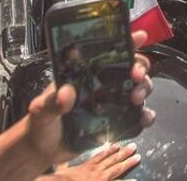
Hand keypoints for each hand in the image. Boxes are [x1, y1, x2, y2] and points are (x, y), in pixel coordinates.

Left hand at [24, 30, 155, 163]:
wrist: (44, 150)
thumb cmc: (41, 122)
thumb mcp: (40, 109)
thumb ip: (51, 102)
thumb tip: (66, 92)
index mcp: (86, 73)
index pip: (108, 52)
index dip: (126, 42)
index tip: (139, 36)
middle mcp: (103, 84)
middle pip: (132, 67)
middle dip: (140, 67)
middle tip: (136, 75)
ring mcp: (112, 102)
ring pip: (139, 88)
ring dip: (144, 89)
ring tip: (135, 98)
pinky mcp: (117, 122)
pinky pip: (138, 115)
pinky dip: (146, 115)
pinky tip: (143, 119)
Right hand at [48, 142, 141, 179]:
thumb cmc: (62, 179)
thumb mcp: (61, 170)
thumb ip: (63, 165)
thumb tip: (60, 161)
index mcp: (87, 166)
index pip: (100, 156)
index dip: (109, 150)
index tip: (117, 145)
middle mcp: (97, 171)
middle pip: (112, 160)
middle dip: (124, 153)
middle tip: (133, 147)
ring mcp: (102, 179)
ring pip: (117, 169)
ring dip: (128, 163)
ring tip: (137, 157)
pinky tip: (135, 180)